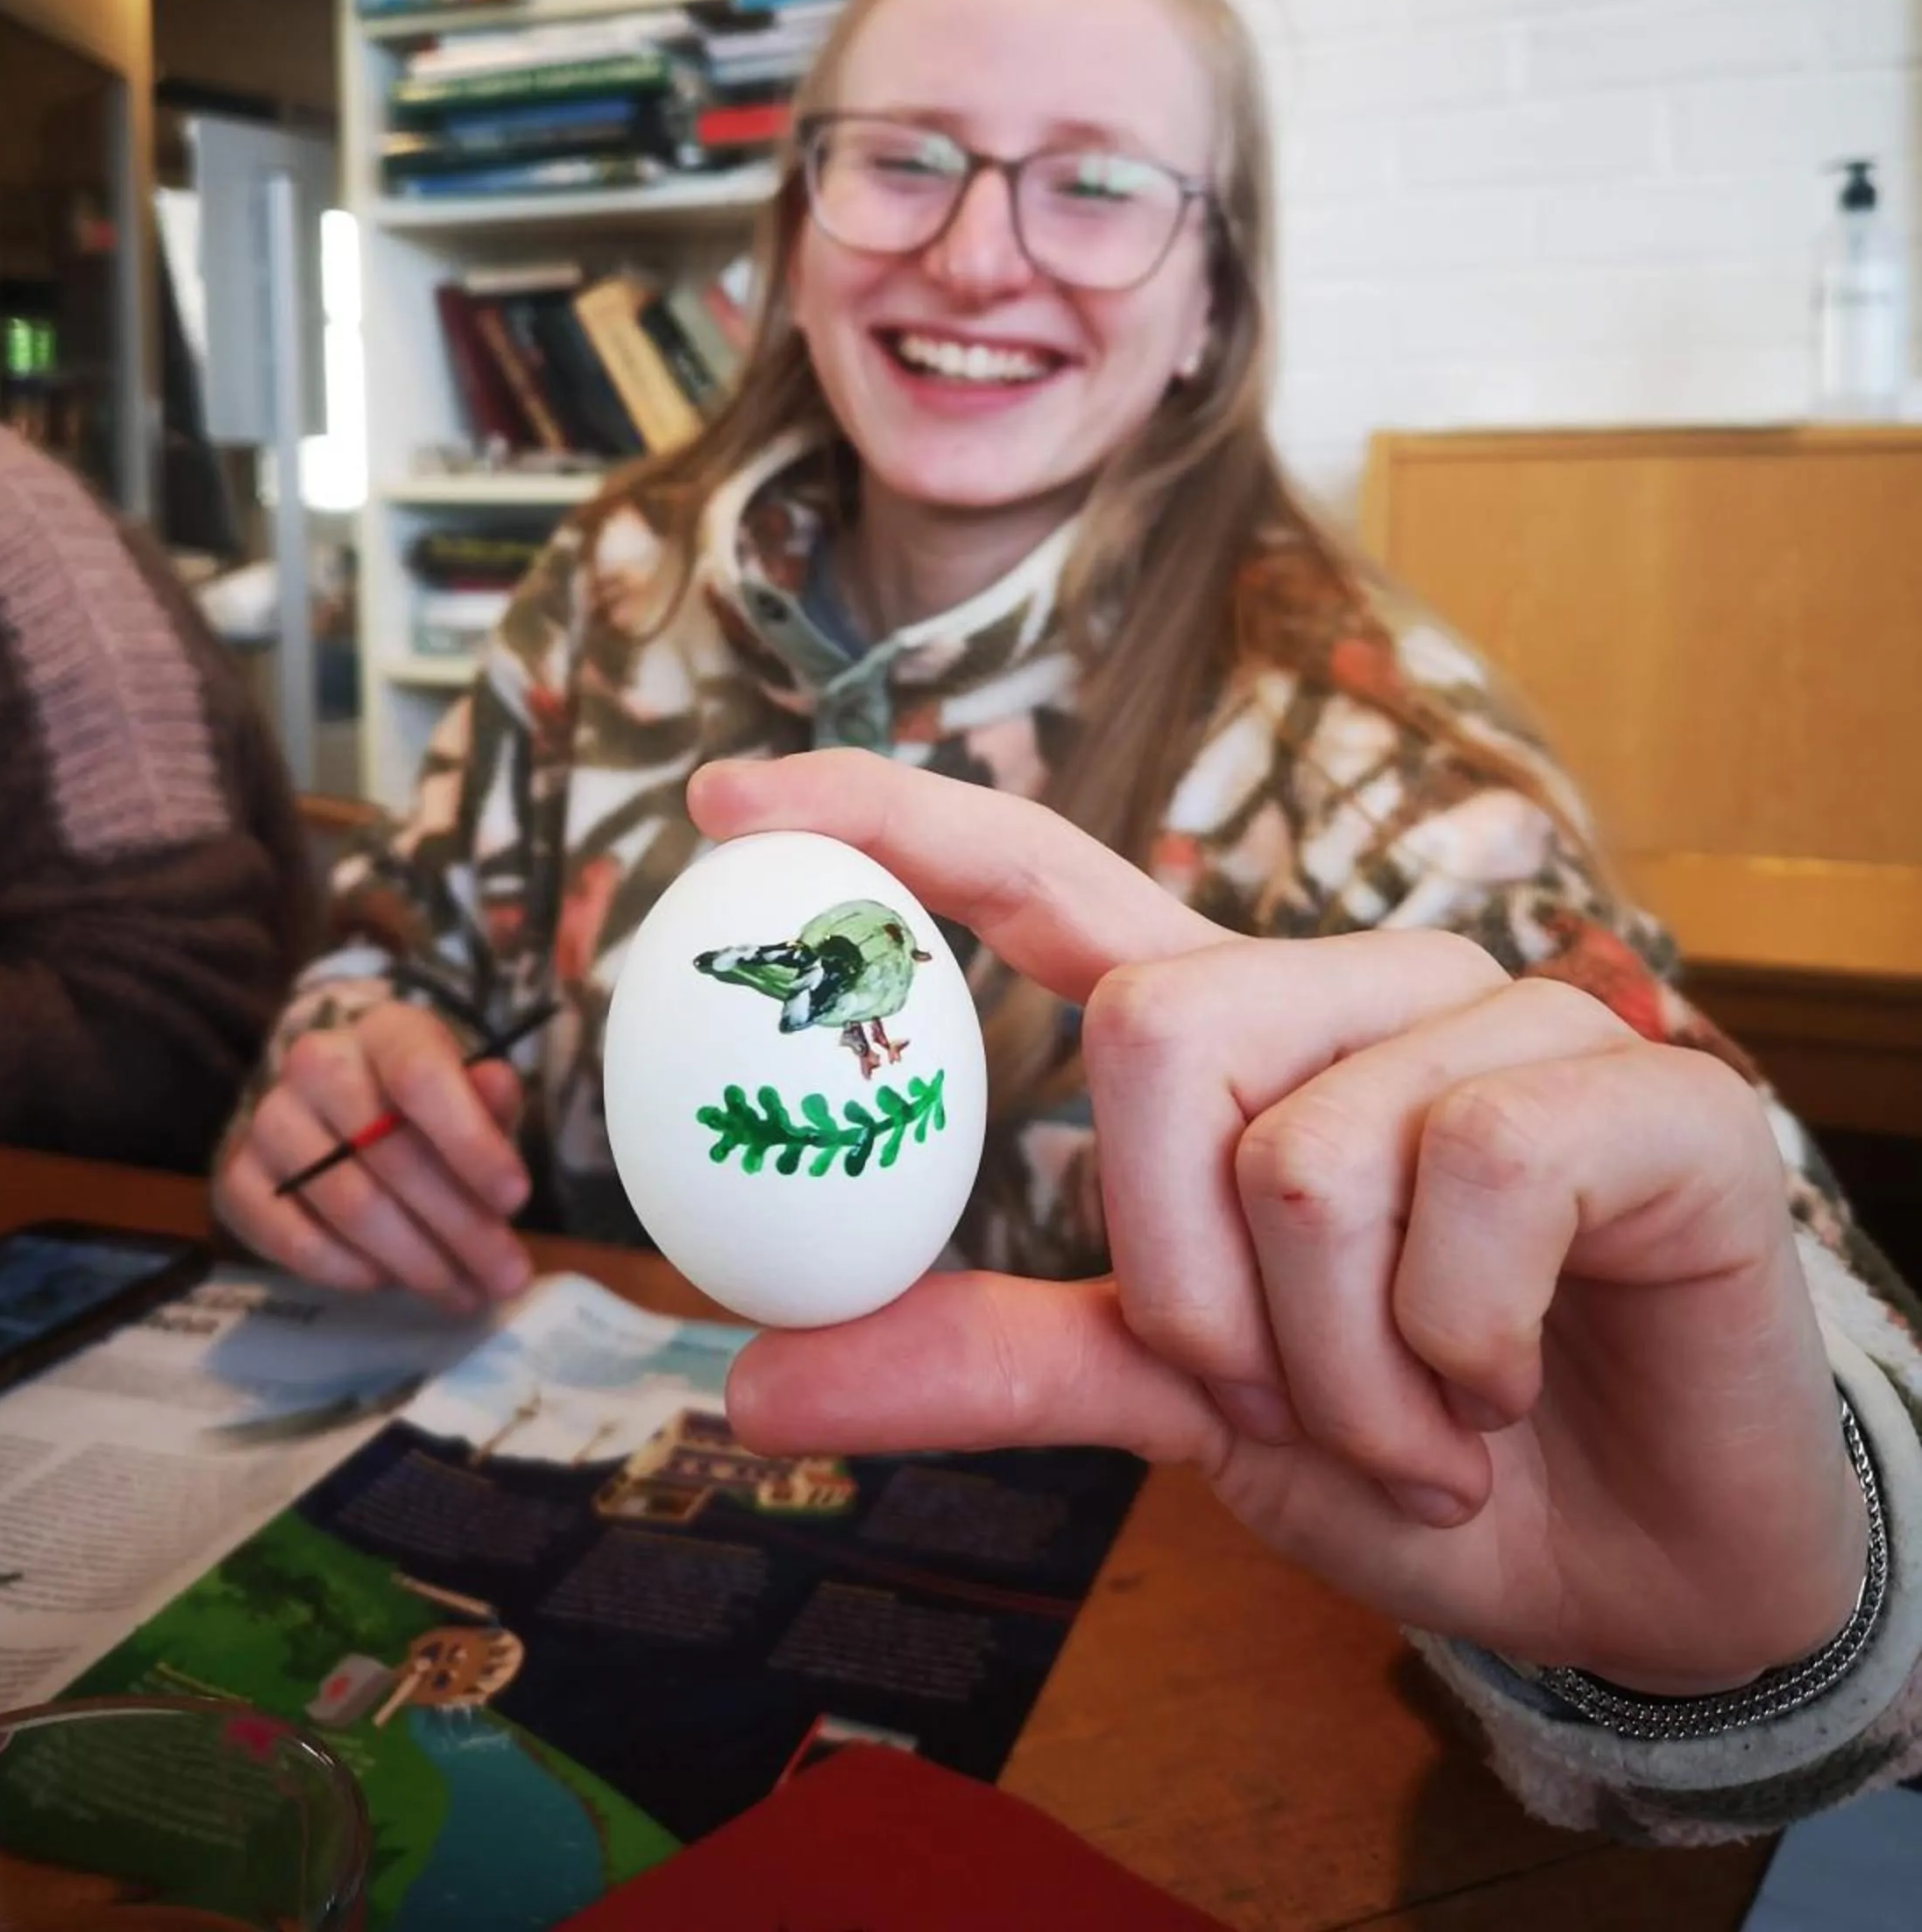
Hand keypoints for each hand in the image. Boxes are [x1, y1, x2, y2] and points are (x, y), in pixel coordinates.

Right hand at [214, 999, 532, 1315]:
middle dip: (460, 1226)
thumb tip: (497, 1088)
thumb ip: (490, 1098)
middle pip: (389, 1153)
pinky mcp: (237, 1176)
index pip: (421, 1077)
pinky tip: (386, 1282)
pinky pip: (289, 1236)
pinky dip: (343, 1268)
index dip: (471, 1141)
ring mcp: (269, 1119)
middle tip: (504, 1277)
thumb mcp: (468, 1095)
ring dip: (413, 1260)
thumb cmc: (421, 1107)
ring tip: (461, 1292)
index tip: (517, 1200)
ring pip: (347, 1202)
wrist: (339, 1110)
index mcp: (384, 1030)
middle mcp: (316, 1063)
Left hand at [691, 752, 1866, 1693]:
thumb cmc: (1410, 1446)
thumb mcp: (1176, 1403)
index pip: (1050, 882)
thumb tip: (747, 1374)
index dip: (893, 823)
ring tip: (1425, 1416)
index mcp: (1243, 1037)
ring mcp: (1510, 1018)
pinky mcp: (1651, 1086)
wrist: (1640, 1573)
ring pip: (1307, 1147)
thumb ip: (992, 1358)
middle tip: (1282, 1397)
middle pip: (1157, 1033)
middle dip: (1184, 1284)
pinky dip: (1462, 1349)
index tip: (723, 801)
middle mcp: (1362, 990)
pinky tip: (1515, 1384)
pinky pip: (1478, 1178)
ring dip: (1335, 1366)